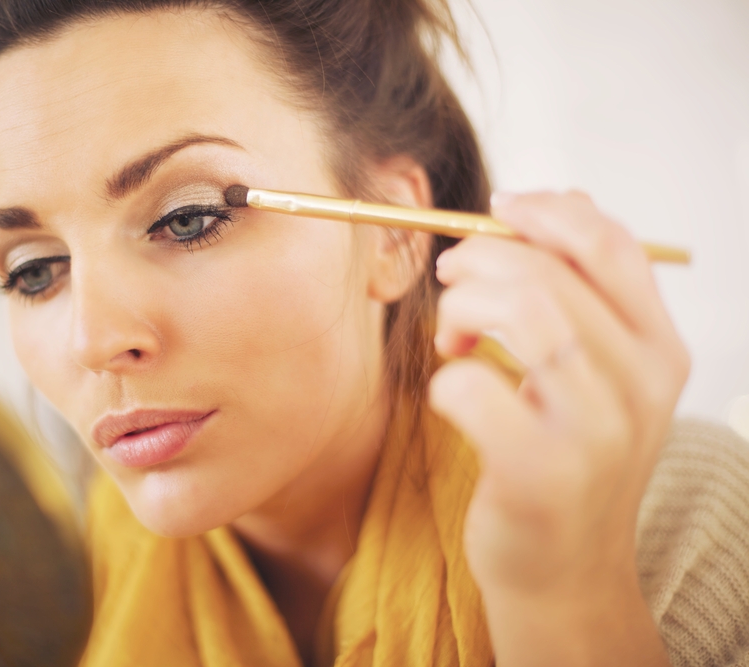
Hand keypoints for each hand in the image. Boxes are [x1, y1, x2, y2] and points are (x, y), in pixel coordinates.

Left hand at [428, 191, 689, 665]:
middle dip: (477, 261)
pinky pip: (470, 385)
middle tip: (450, 282)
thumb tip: (546, 208)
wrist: (564, 570)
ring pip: (517, 309)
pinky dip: (443, 378)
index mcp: (658, 349)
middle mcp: (640, 384)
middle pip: (545, 272)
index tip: (495, 209)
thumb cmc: (566, 459)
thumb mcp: (598, 376)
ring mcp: (595, 430)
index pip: (611, 244)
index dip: (544, 211)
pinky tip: (451, 396)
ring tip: (451, 337)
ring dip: (460, 308)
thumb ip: (582, 298)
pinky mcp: (539, 472)